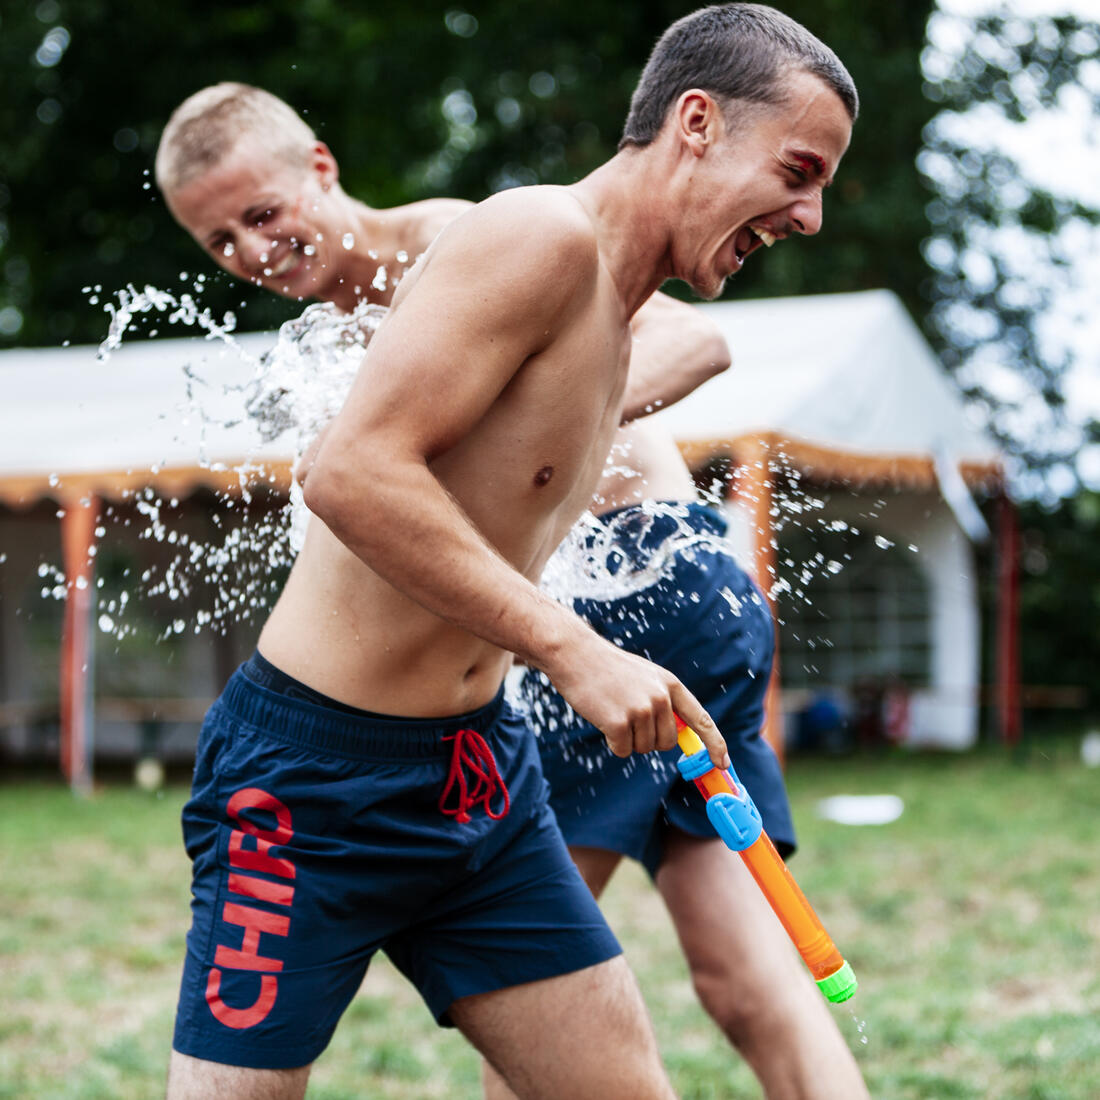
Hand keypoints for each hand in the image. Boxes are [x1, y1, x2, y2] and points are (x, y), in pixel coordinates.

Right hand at [542, 627, 729, 768]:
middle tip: (628, 718)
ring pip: (643, 749)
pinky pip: (623, 750)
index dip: (715, 744)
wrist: (575, 654)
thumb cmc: (608, 668)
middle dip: (649, 739)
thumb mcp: (645, 677)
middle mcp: (660, 697)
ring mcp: (640, 710)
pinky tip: (602, 719)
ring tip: (613, 711)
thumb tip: (676, 737)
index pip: (702, 719)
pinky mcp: (618, 722)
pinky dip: (612, 743)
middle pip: (667, 743)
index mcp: (670, 685)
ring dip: (627, 739)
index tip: (722, 764)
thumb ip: (664, 701)